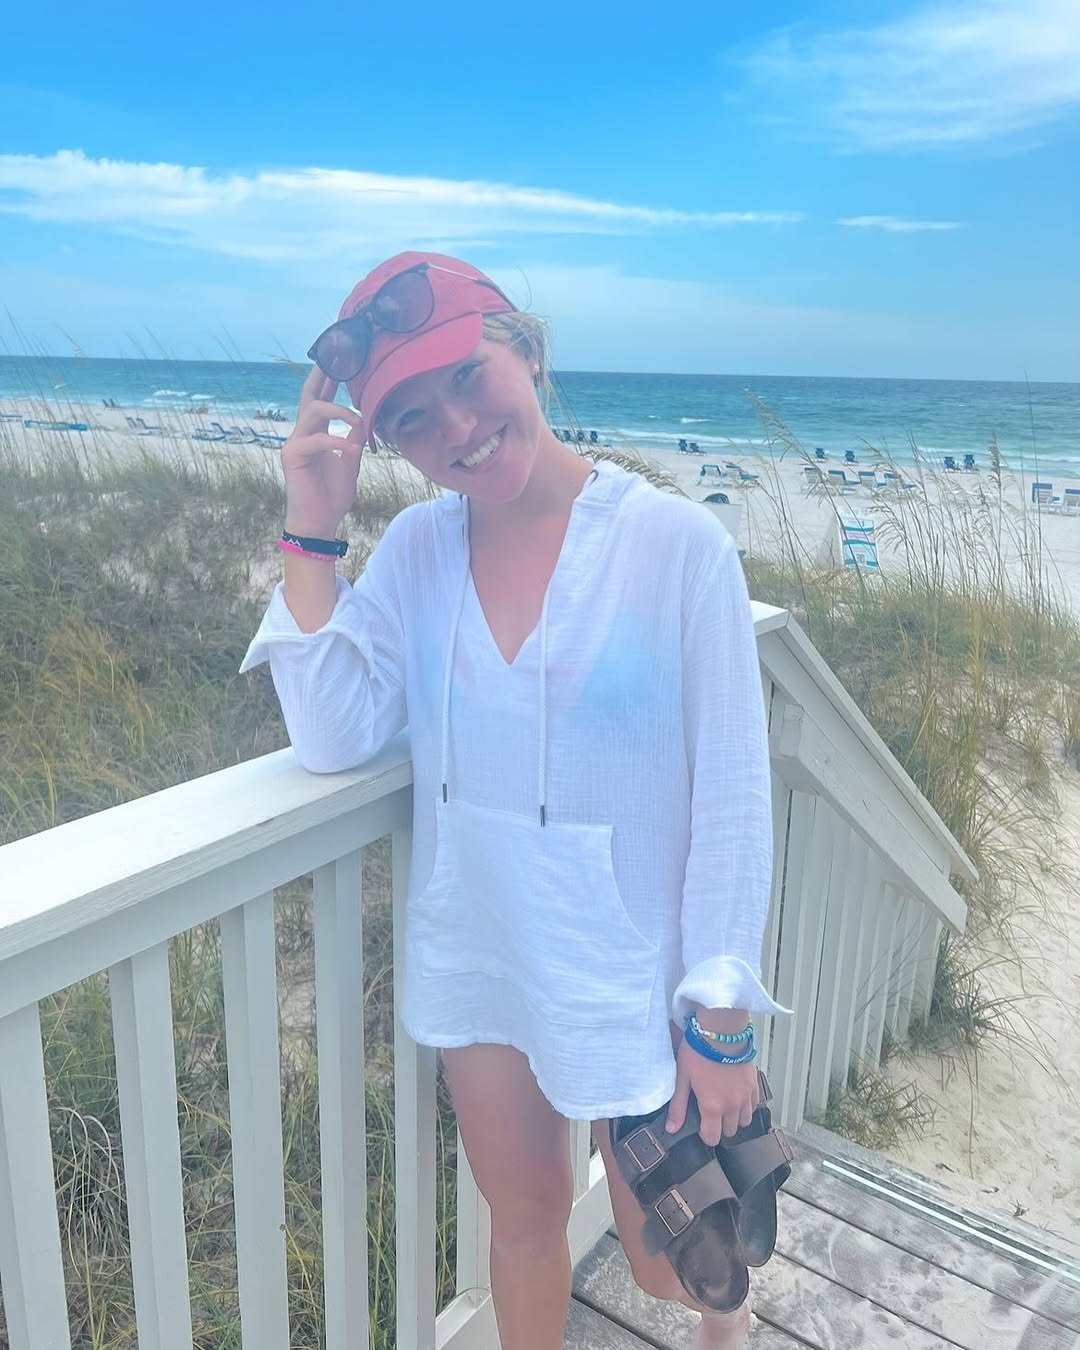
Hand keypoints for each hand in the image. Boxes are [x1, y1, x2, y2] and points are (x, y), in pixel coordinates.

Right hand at [281, 366, 365, 536]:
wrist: (319, 523)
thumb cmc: (332, 497)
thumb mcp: (350, 464)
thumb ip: (353, 441)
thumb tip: (360, 421)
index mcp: (315, 434)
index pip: (321, 401)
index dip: (329, 381)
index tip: (340, 360)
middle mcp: (302, 434)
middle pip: (309, 395)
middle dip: (322, 375)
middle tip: (333, 354)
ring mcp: (295, 443)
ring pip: (313, 411)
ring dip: (339, 411)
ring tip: (358, 421)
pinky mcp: (292, 456)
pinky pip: (316, 439)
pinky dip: (336, 442)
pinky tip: (350, 450)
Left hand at [665, 1038, 760, 1146]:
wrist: (721, 1030)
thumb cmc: (699, 1050)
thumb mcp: (682, 1077)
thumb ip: (678, 1106)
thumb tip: (672, 1128)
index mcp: (712, 1106)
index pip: (712, 1138)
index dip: (704, 1134)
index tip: (700, 1124)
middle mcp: (732, 1105)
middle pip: (729, 1132)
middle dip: (719, 1126)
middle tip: (710, 1110)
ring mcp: (745, 1095)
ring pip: (744, 1121)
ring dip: (734, 1117)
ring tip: (723, 1103)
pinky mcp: (754, 1084)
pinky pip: (754, 1105)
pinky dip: (746, 1105)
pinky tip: (735, 1094)